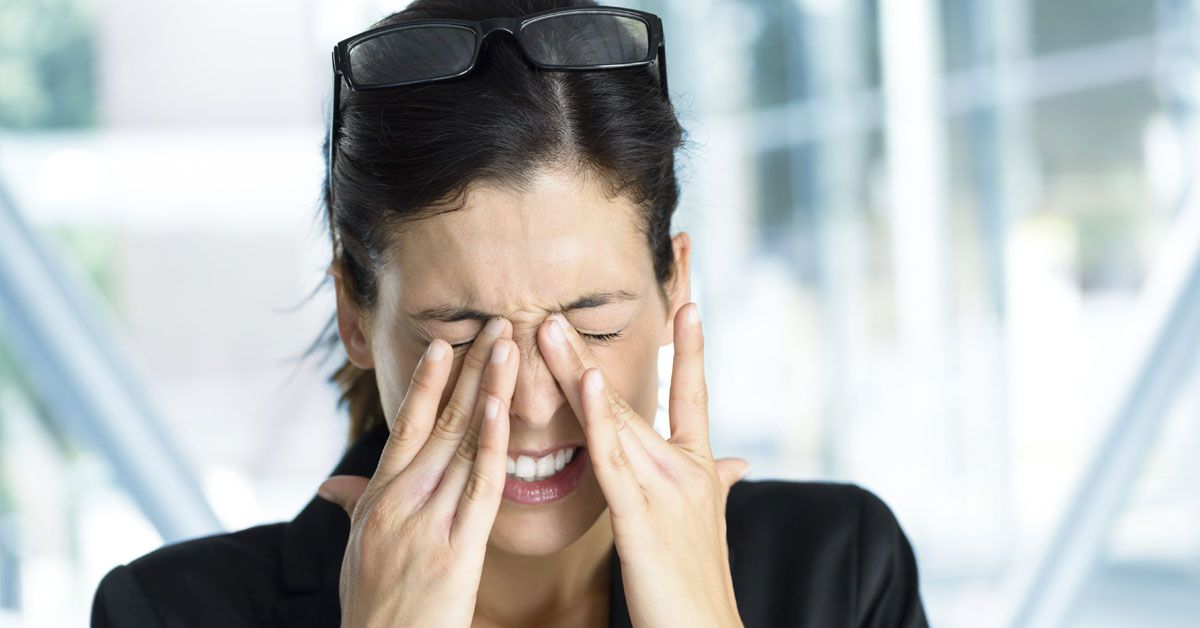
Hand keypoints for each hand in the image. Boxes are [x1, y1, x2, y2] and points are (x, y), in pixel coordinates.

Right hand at [316, 317, 518, 627]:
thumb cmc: (370, 605)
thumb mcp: (354, 550)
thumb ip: (353, 508)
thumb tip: (330, 486)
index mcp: (380, 496)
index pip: (406, 425)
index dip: (427, 382)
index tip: (447, 342)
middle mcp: (401, 498)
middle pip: (441, 420)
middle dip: (472, 369)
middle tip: (498, 323)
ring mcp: (429, 520)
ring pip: (465, 442)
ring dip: (489, 389)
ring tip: (510, 344)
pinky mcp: (458, 548)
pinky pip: (480, 487)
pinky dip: (490, 445)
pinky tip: (500, 408)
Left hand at [538, 303, 747, 627]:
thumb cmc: (698, 584)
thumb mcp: (710, 521)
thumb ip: (719, 482)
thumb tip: (740, 461)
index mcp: (696, 468)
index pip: (692, 394)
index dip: (690, 348)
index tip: (687, 301)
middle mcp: (684, 469)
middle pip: (637, 397)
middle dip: (596, 350)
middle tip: (569, 305)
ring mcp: (664, 491)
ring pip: (616, 419)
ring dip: (580, 371)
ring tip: (550, 328)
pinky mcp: (640, 519)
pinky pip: (614, 461)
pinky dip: (601, 419)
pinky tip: (589, 382)